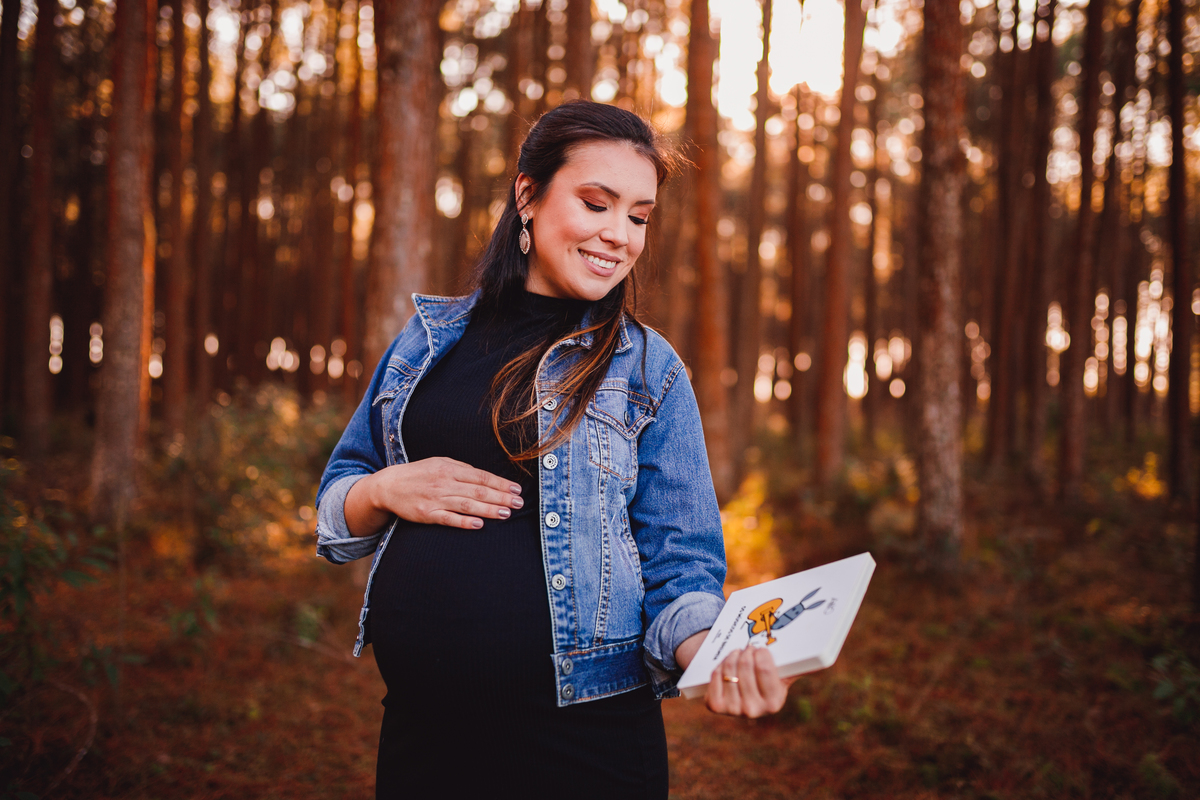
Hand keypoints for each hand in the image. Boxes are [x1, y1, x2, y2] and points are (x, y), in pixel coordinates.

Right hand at [344, 457, 522, 534]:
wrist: (389, 486)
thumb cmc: (419, 474)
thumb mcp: (439, 463)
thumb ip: (462, 469)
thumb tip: (485, 477)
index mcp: (449, 468)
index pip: (481, 476)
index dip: (500, 483)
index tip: (516, 489)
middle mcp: (444, 482)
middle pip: (478, 490)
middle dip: (500, 497)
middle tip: (518, 503)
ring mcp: (436, 499)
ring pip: (467, 504)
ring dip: (488, 509)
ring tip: (506, 513)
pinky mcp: (427, 514)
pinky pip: (448, 519)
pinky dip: (464, 522)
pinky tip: (479, 524)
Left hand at [704, 646, 795, 717]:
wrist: (742, 689)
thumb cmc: (767, 675)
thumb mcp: (785, 671)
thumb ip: (803, 665)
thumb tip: (827, 655)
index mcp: (775, 702)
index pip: (765, 670)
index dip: (762, 654)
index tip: (762, 648)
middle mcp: (755, 711)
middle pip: (745, 667)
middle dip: (746, 652)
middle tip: (749, 648)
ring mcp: (734, 710)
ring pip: (729, 671)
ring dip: (732, 657)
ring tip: (738, 654)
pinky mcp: (716, 706)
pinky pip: (714, 679)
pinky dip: (718, 668)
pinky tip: (726, 666)